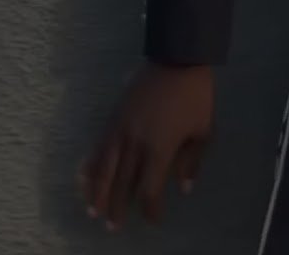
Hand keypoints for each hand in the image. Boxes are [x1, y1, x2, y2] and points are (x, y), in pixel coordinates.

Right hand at [80, 63, 213, 229]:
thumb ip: (192, 161)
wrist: (177, 61)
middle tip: (113, 227)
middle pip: (121, 184)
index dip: (149, 209)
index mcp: (159, 149)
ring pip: (102, 170)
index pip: (149, 189)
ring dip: (96, 193)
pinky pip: (96, 149)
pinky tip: (85, 180)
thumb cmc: (196, 97)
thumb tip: (184, 189)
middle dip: (117, 208)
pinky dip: (89, 168)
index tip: (152, 219)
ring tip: (94, 212)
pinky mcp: (111, 119)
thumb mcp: (203, 130)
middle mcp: (134, 144)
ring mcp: (119, 131)